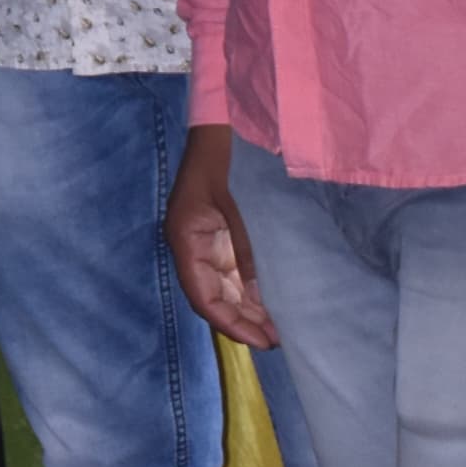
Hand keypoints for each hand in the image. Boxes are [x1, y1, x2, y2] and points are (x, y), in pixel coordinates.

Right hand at [167, 123, 275, 348]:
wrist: (221, 126)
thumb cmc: (226, 161)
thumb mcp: (237, 207)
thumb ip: (247, 251)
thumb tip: (261, 298)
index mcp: (186, 240)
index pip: (203, 296)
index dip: (230, 323)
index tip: (261, 340)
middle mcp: (192, 246)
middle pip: (212, 297)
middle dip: (242, 321)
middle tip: (277, 341)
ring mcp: (205, 242)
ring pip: (223, 288)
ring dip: (247, 309)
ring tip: (279, 329)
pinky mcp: (219, 236)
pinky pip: (232, 273)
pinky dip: (251, 291)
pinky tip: (272, 303)